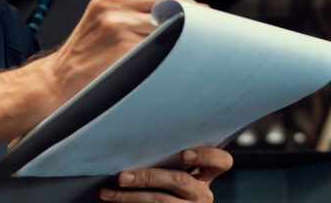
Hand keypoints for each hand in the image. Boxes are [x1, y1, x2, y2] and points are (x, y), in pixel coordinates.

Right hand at [46, 0, 191, 103]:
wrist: (60, 78)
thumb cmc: (89, 51)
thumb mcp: (106, 14)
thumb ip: (137, 4)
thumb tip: (188, 5)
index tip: (192, 8)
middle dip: (191, 11)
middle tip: (200, 29)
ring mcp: (117, 21)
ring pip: (171, 17)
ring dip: (187, 31)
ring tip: (190, 43)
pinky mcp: (122, 43)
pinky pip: (162, 40)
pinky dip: (174, 47)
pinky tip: (174, 55)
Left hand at [100, 147, 233, 201]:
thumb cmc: (164, 182)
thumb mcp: (174, 169)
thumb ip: (167, 157)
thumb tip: (136, 134)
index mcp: (206, 175)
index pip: (221, 162)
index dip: (206, 156)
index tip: (184, 153)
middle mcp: (201, 194)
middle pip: (180, 180)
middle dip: (148, 177)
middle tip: (122, 176)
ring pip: (161, 201)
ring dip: (130, 196)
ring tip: (108, 191)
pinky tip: (111, 199)